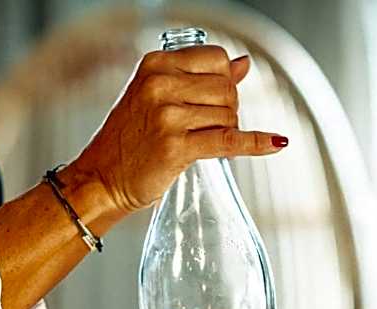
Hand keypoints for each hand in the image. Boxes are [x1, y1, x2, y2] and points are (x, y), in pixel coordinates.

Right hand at [65, 46, 287, 214]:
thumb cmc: (127, 142)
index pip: (217, 59)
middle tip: (206, 129)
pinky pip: (229, 141)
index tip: (213, 101)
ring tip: (200, 143)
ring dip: (227, 131)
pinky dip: (256, 143)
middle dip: (228, 110)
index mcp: (155, 66)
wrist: (100, 180)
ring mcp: (168, 117)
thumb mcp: (156, 97)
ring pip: (229, 115)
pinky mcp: (176, 148)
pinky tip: (275, 144)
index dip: (225, 81)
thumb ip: (197, 78)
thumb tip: (243, 64)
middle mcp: (160, 86)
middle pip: (227, 88)